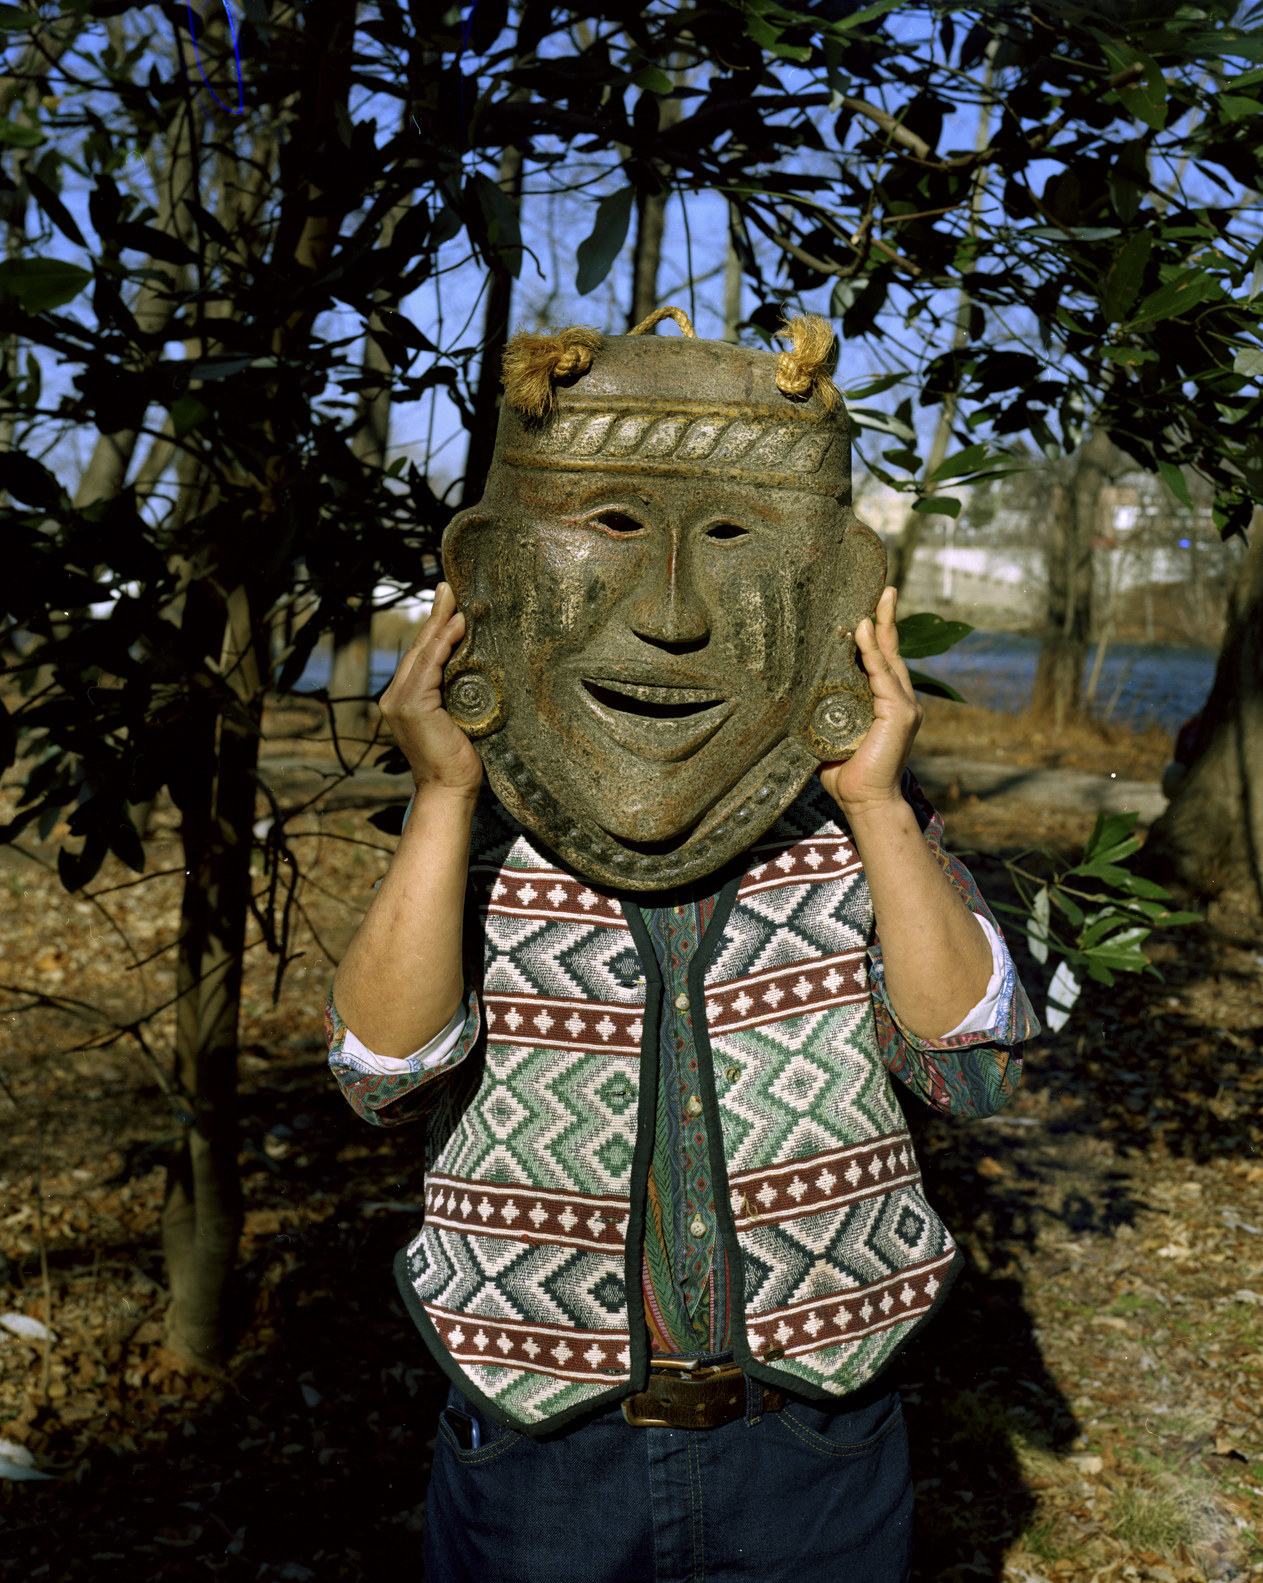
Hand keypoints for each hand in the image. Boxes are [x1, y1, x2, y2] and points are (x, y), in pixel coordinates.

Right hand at [378, 583, 483, 798]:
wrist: (450, 789)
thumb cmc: (458, 759)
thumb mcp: (457, 718)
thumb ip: (454, 693)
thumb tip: (473, 668)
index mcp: (404, 699)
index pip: (420, 656)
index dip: (433, 628)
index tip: (448, 604)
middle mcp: (394, 697)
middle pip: (418, 648)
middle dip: (435, 616)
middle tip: (449, 589)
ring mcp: (399, 701)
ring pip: (422, 652)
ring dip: (440, 623)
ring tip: (454, 599)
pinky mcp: (412, 706)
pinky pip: (429, 665)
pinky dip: (443, 643)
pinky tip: (456, 626)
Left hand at [818, 585, 921, 817]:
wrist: (864, 801)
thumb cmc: (844, 772)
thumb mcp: (828, 733)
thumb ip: (820, 712)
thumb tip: (788, 695)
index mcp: (883, 702)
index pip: (881, 660)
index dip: (876, 633)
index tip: (868, 606)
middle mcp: (899, 699)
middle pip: (892, 650)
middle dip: (887, 618)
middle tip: (884, 589)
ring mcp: (904, 705)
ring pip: (889, 657)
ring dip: (882, 626)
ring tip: (877, 600)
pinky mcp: (900, 714)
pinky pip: (883, 676)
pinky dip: (873, 653)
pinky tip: (863, 631)